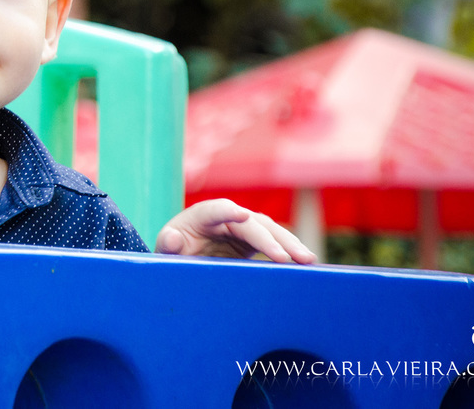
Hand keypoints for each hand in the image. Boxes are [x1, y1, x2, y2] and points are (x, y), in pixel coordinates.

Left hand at [154, 199, 316, 263]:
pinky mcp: (253, 241)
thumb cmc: (174, 252)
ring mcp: (243, 227)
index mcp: (201, 215)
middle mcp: (226, 217)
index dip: (230, 212)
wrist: (183, 258)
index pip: (218, 210)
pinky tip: (306, 264)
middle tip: (288, 257)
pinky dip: (289, 251)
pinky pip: (275, 242)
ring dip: (289, 244)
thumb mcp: (165, 252)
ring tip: (307, 260)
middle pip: (252, 223)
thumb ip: (167, 245)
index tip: (244, 216)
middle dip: (270, 239)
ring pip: (269, 230)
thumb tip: (173, 237)